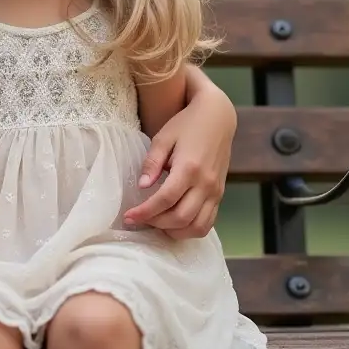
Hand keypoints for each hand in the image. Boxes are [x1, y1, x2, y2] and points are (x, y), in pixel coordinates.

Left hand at [124, 80, 235, 238]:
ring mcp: (216, 191)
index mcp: (189, 168)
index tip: (128, 217)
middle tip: (138, 219)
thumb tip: (142, 186)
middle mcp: (206, 183)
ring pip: (197, 226)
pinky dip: (190, 229)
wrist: (217, 117)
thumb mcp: (163, 137)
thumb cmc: (187, 124)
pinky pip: (208, 222)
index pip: (165, 200)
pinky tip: (174, 223)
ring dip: (174, 231)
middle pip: (180, 217)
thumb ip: (152, 163)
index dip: (145, 212)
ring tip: (156, 223)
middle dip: (156, 223)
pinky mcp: (220, 194)